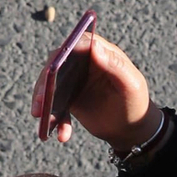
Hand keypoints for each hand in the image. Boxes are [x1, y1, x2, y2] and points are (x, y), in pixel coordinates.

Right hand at [30, 29, 159, 155]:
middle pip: (58, 62)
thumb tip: (94, 46)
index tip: (56, 63)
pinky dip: (54, 118)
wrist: (130, 130)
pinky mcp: (68, 98)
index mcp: (102, 52)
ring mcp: (74, 80)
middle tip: (41, 96)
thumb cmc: (135, 103)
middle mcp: (84, 63)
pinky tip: (62, 135)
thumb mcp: (131, 84)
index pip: (80, 42)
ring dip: (43, 99)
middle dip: (46, 78)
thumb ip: (115, 65)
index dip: (67, 49)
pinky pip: (54, 105)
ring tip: (40, 116)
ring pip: (51, 84)